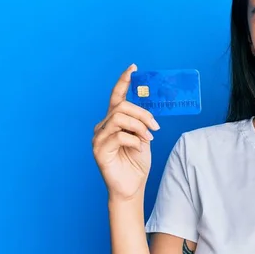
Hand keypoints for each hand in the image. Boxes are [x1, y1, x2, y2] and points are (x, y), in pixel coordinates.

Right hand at [92, 64, 159, 201]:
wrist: (132, 186)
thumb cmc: (137, 161)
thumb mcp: (143, 137)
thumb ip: (141, 122)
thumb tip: (148, 111)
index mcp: (113, 121)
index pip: (116, 96)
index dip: (124, 81)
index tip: (134, 68)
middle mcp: (103, 126)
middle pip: (121, 107)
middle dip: (142, 114)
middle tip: (155, 126)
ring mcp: (98, 138)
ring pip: (119, 118)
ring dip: (139, 126)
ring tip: (148, 138)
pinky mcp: (99, 150)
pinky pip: (119, 136)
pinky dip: (134, 139)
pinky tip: (139, 147)